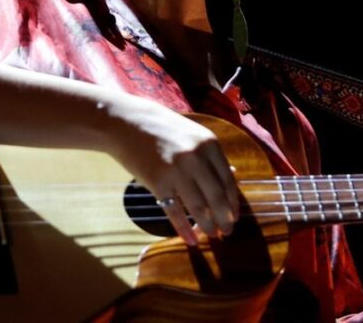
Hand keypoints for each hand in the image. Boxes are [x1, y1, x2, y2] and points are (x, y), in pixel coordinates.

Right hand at [106, 95, 239, 245]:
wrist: (126, 123)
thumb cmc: (163, 130)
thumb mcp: (194, 135)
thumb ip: (211, 156)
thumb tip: (232, 176)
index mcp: (210, 145)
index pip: (228, 180)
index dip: (233, 202)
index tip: (236, 216)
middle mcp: (197, 158)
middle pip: (216, 196)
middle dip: (225, 218)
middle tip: (228, 232)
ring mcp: (177, 171)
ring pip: (198, 207)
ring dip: (208, 225)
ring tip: (212, 235)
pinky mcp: (157, 182)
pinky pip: (175, 212)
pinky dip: (183, 229)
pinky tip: (190, 239)